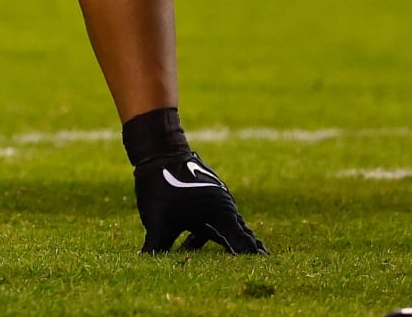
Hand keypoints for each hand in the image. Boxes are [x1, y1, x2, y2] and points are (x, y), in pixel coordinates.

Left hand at [133, 151, 266, 253]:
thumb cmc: (162, 183)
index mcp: (220, 214)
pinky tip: (190, 246)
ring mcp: (215, 199)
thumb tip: (146, 262)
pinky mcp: (204, 195)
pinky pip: (212, 219)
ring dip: (231, 239)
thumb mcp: (157, 220)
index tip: (266, 263)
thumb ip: (156, 245)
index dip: (250, 254)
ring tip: (236, 255)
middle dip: (248, 248)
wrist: (160, 149)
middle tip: (265, 258)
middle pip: (240, 233)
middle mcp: (224, 206)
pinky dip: (211, 232)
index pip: (240, 242)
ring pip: (227, 225)